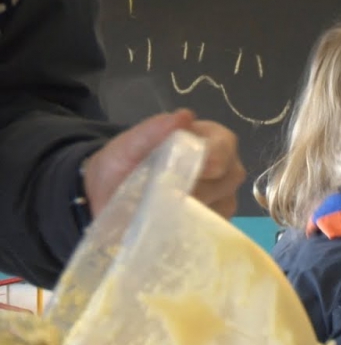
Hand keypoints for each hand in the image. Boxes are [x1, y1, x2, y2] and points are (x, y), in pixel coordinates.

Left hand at [84, 109, 244, 218]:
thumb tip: (185, 116)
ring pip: (224, 204)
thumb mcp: (128, 146)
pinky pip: (216, 228)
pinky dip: (194, 228)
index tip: (195, 170)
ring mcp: (222, 199)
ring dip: (195, 209)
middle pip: (229, 177)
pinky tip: (172, 227)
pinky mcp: (215, 226)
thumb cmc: (122, 166)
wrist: (105, 199)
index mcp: (208, 140)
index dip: (213, 157)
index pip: (225, 146)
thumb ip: (152, 131)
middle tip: (169, 196)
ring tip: (165, 212)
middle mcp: (223, 169)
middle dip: (201, 187)